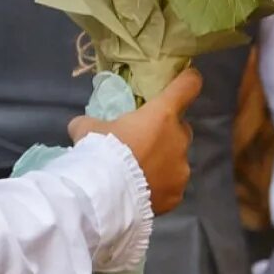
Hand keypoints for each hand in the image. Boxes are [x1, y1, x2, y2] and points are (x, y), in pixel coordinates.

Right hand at [68, 68, 202, 214]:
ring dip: (162, 160)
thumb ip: (93, 122)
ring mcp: (181, 169)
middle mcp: (178, 139)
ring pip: (176, 158)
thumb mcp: (86, 127)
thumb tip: (86, 125)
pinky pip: (171, 183)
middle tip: (142, 139)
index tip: (187, 78)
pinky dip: (160, 184)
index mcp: (161, 114)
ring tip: (139, 170)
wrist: (107, 195)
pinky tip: (141, 189)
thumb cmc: (101, 150)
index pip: (187, 87)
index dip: (188, 80)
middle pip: (180, 127)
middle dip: (166, 131)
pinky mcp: (178, 194)